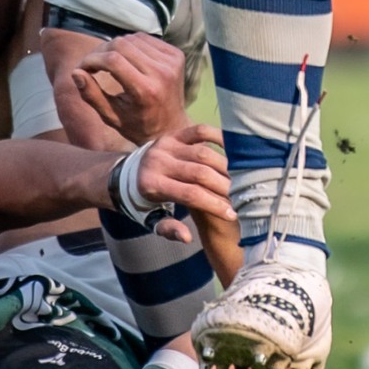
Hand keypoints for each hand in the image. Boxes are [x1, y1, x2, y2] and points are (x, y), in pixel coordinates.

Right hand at [65, 31, 188, 141]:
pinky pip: (145, 39)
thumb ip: (92, 95)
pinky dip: (131, 45)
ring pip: (132, 38)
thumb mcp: (111, 116)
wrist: (172, 126)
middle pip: (122, 45)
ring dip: (115, 47)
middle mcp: (161, 73)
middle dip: (101, 51)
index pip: (113, 61)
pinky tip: (126, 58)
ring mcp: (171, 62)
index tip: (82, 67)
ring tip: (107, 62)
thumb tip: (76, 72)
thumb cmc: (137, 126)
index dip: (92, 59)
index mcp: (145, 91)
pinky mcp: (176, 54)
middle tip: (92, 64)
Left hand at [130, 123, 232, 240]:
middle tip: (242, 196)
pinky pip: (200, 131)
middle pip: (199, 173)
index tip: (232, 214)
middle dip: (223, 186)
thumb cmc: (144, 202)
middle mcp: (158, 161)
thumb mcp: (150, 218)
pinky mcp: (173, 133)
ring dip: (225, 165)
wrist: (126, 173)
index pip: (190, 195)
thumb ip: (168, 229)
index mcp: (151, 184)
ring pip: (203, 153)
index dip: (214, 204)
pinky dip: (218, 137)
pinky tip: (231, 151)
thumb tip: (187, 237)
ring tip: (240, 178)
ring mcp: (166, 144)